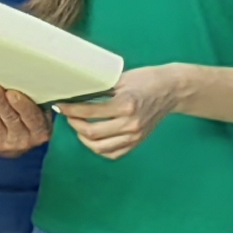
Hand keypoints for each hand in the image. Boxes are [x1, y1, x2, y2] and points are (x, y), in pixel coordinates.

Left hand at [0, 83, 53, 156]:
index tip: (12, 93)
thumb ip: (37, 101)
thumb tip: (30, 78)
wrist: (17, 145)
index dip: (22, 105)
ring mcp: (2, 141)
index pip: (31, 117)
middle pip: (9, 118)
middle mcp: (21, 138)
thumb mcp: (41, 113)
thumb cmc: (30, 120)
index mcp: (39, 130)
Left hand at [52, 65, 190, 159]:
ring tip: (79, 127)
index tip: (61, 105)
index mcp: (125, 104)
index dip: (70, 109)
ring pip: (99, 147)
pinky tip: (93, 138)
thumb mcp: (122, 78)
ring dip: (84, 138)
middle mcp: (130, 124)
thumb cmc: (147, 79)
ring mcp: (134, 136)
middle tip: (68, 115)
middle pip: (91, 132)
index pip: (89, 112)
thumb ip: (100, 88)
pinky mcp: (137, 142)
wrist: (171, 90)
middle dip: (74, 123)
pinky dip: (99, 148)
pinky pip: (112, 153)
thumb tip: (75, 94)